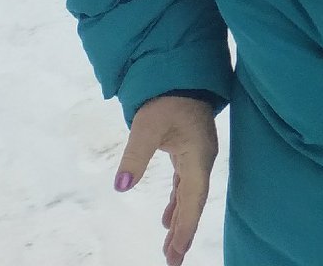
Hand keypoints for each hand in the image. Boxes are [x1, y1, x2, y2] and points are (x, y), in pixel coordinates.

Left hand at [115, 94, 218, 265]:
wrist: (181, 75)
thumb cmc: (168, 99)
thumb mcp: (147, 126)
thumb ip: (135, 156)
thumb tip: (121, 187)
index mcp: (197, 157)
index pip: (193, 199)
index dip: (186, 226)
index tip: (178, 251)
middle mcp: (201, 160)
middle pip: (194, 203)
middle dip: (183, 232)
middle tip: (173, 260)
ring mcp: (197, 157)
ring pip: (190, 197)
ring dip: (180, 221)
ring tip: (171, 247)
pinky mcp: (189, 153)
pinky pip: (186, 186)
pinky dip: (178, 205)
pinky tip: (167, 218)